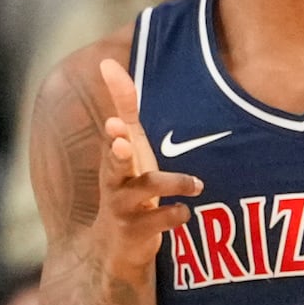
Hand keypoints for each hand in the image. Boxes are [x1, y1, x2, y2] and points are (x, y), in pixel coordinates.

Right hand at [95, 56, 203, 286]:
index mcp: (115, 157)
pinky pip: (159, 222)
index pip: (113, 138)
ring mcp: (125, 208)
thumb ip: (123, 106)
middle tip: (122, 140)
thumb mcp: (128, 145)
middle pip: (114, 164)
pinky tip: (187, 211)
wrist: (115, 243)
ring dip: (172, 183)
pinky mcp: (138, 232)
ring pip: (144, 192)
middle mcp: (115, 180)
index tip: (115, 122)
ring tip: (197, 184)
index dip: (114, 130)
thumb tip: (106, 61)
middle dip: (118, 152)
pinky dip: (175, 215)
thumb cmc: (127, 183)